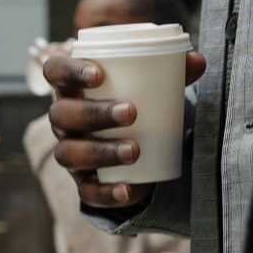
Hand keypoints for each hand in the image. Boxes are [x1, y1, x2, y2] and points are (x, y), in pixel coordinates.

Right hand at [43, 48, 206, 209]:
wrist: (130, 139)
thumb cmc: (132, 99)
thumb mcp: (148, 82)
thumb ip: (171, 70)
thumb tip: (198, 61)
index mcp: (71, 85)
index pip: (54, 70)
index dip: (69, 70)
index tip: (99, 73)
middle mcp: (63, 118)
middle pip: (62, 114)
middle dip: (94, 113)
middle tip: (131, 112)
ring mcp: (70, 150)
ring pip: (69, 153)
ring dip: (100, 151)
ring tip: (134, 150)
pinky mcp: (83, 181)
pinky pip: (86, 191)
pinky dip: (107, 192)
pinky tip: (128, 189)